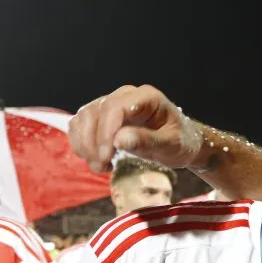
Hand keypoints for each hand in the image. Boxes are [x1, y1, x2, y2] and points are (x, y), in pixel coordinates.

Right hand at [68, 85, 203, 172]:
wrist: (180, 143)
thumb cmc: (180, 142)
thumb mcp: (171, 145)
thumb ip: (147, 141)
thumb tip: (119, 140)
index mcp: (146, 97)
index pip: (114, 107)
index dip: (106, 131)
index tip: (108, 156)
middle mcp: (126, 96)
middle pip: (95, 112)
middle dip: (94, 142)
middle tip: (102, 166)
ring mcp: (112, 104)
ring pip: (84, 118)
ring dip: (85, 144)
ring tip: (100, 166)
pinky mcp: (103, 117)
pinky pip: (80, 125)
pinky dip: (81, 143)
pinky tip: (95, 159)